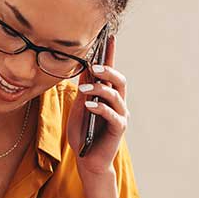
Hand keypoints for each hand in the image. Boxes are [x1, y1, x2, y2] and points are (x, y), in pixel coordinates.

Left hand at [66, 51, 128, 174]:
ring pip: (116, 95)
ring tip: (85, 88)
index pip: (110, 72)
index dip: (110, 55)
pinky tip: (90, 106)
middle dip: (108, 71)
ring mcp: (120, 115)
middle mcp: (117, 103)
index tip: (109, 37)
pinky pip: (113, 115)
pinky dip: (101, 108)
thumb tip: (83, 70)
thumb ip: (83, 92)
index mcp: (107, 96)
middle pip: (119, 80)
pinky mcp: (119, 129)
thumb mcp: (78, 109)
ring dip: (100, 89)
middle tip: (93, 67)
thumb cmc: (82, 134)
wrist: (86, 160)